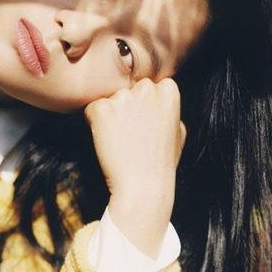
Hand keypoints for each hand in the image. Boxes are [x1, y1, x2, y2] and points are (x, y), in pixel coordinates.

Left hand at [84, 78, 185, 256]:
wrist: (143, 186)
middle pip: (128, 89)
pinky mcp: (102, 109)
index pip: (149, 85)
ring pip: (109, 98)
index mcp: (169, 90)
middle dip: (126, 106)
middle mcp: (147, 88)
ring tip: (120, 139)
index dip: (144, 105)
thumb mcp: (179, 131)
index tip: (145, 124)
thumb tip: (161, 96)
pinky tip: (108, 141)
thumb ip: (170, 109)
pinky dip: (95, 123)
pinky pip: (92, 109)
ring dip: (110, 115)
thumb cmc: (161, 162)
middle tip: (130, 133)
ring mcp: (123, 97)